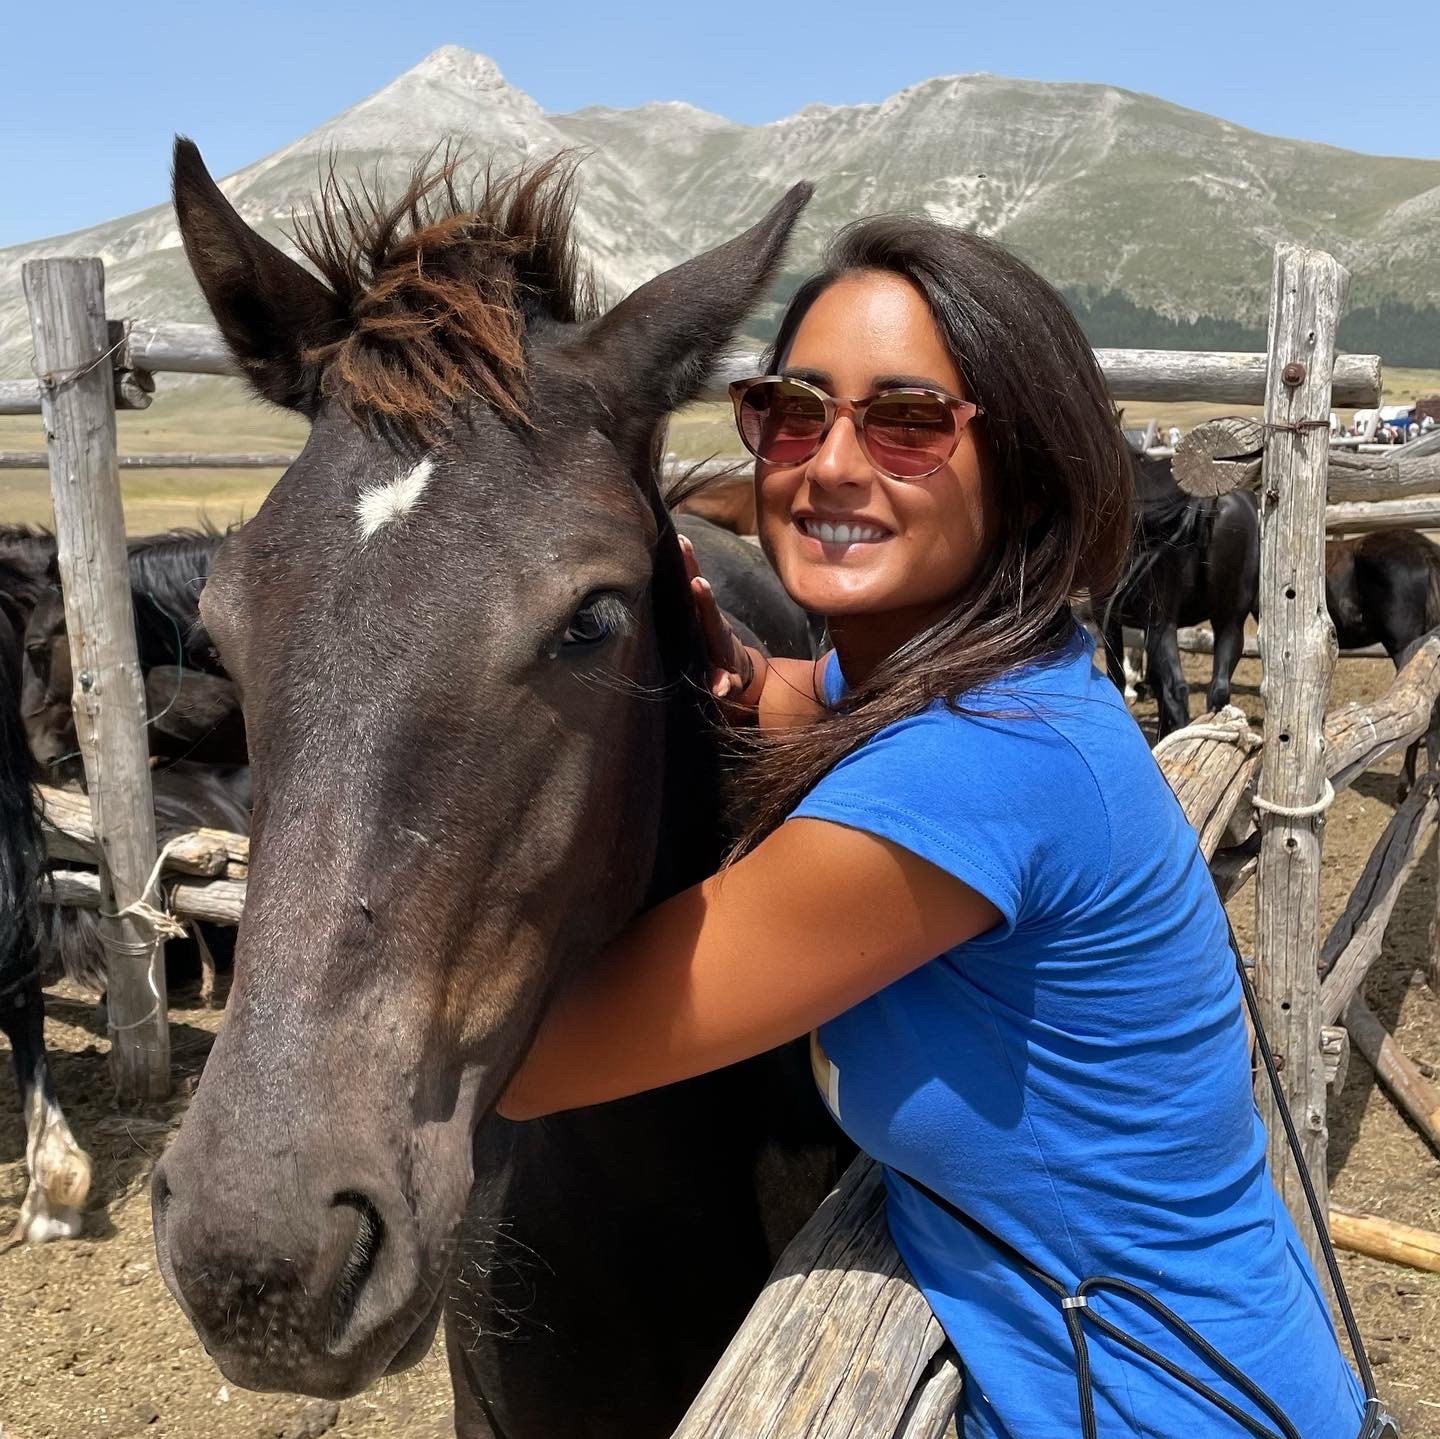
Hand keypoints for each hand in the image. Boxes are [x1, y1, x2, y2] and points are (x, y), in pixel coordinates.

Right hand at [677, 533, 759, 708]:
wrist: (739, 670)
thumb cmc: (732, 680)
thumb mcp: (732, 687)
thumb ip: (727, 685)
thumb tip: (721, 687)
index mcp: (718, 637)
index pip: (710, 616)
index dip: (705, 600)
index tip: (698, 582)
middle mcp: (711, 619)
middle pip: (700, 591)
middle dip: (692, 568)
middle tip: (682, 543)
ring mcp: (703, 614)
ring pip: (692, 583)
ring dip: (687, 562)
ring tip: (677, 537)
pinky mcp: (696, 611)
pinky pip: (687, 587)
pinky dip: (682, 569)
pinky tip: (671, 548)